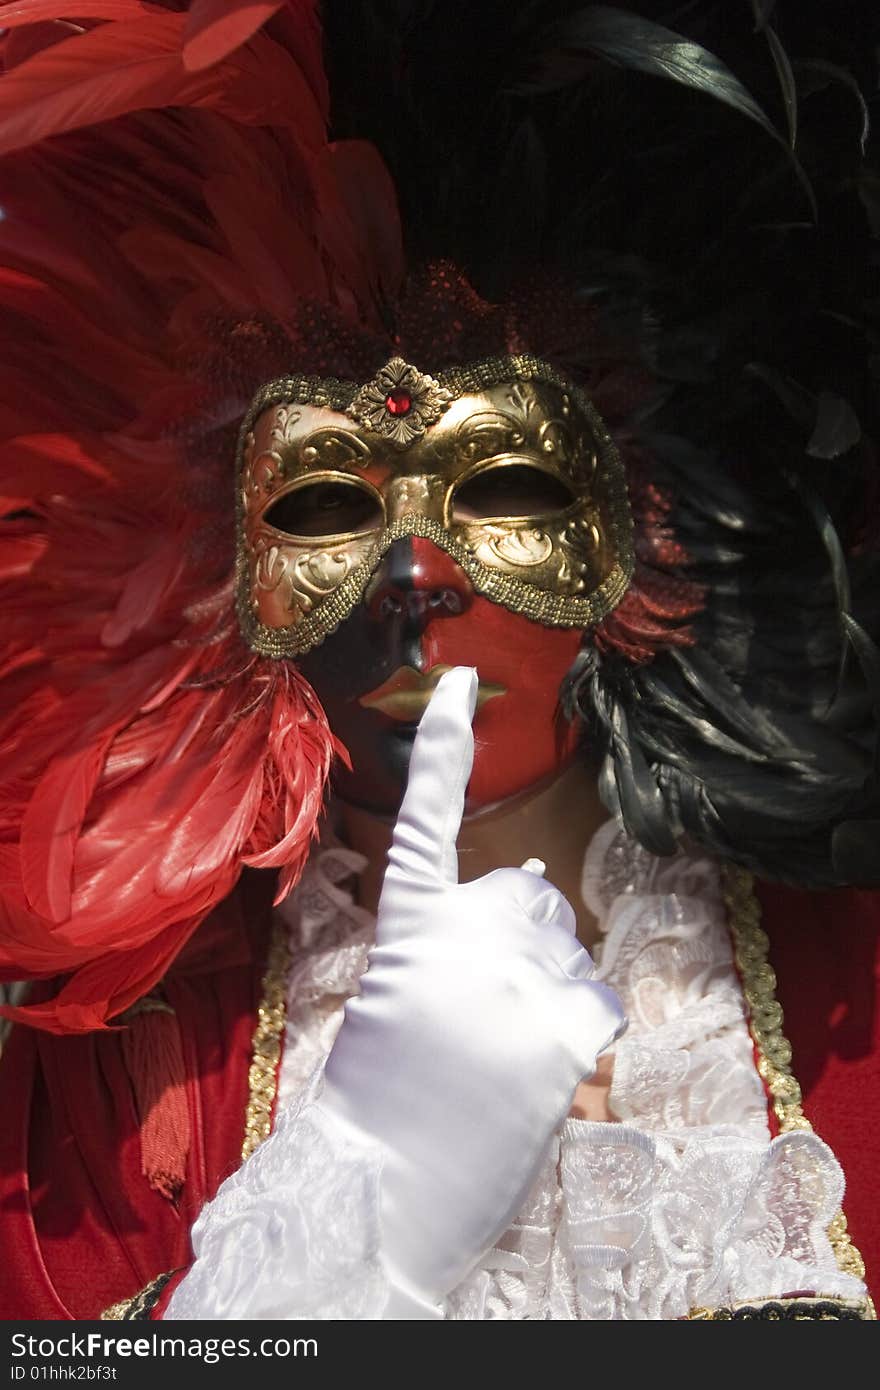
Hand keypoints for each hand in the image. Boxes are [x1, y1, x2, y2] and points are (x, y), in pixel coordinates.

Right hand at [319, 666, 625, 1312]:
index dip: (442, 742)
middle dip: (520, 933)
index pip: (426, 812)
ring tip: (498, 1051)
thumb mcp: (396, 993)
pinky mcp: (571, 1025)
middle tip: (480, 1007)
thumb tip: (527, 893)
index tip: (458, 680)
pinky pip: (595, 997)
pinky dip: (575, 1026)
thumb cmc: (378, 1096)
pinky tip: (537, 1067)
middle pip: (530, 892)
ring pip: (567, 947)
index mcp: (411, 921)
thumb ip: (456, 936)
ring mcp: (525, 974)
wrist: (387, 1184)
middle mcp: (472, 929)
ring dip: (546, 984)